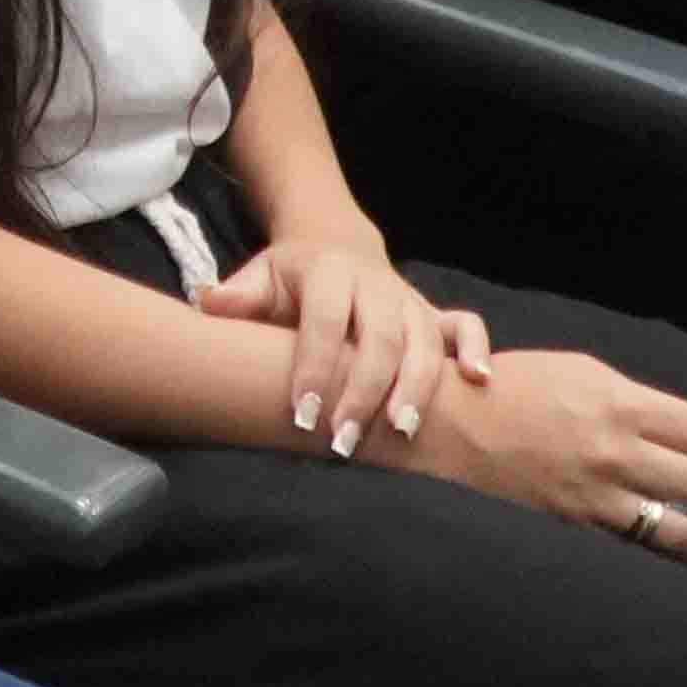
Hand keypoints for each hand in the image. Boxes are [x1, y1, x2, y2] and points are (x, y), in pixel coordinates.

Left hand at [192, 234, 476, 461]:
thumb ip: (237, 295)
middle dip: (365, 392)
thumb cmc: (293, 278)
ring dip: (417, 388)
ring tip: (402, 433)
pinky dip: (477, 350)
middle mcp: (377, 284)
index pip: (325, 322)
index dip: (316, 367)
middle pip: (380, 338)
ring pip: (425, 341)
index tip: (302, 414)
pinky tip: (478, 383)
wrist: (335, 245)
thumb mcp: (262, 276)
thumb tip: (207, 302)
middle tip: (346, 440)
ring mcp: (410, 300)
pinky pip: (466, 326)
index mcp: (330, 272)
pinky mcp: (433, 314)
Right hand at [388, 344, 686, 573]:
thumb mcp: (576, 371)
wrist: (448, 424)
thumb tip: (670, 426)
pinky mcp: (578, 525)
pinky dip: (679, 561)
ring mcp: (598, 493)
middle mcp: (616, 448)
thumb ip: (628, 399)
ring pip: (685, 529)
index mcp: (619, 401)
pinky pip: (643, 549)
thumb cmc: (510, 390)